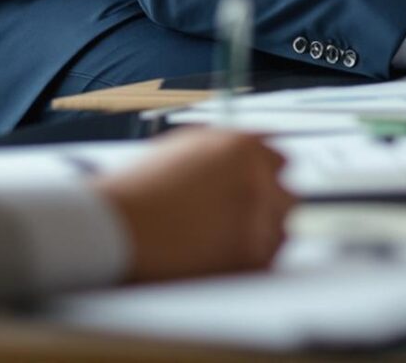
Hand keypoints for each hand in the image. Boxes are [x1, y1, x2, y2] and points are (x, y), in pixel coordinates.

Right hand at [96, 131, 292, 282]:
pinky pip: (269, 258)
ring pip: (281, 229)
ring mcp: (258, 215)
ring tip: (223, 241)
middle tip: (244, 222)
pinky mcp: (252, 254)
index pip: (279, 161)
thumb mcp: (184, 148)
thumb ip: (223, 150)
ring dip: (261, 234)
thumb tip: (247, 157)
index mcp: (243, 146)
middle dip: (269, 207)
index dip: (266, 178)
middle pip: (287, 196)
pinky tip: (221, 256)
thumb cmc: (141, 188)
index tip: (259, 192)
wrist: (118, 226)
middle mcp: (257, 176)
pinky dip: (251, 260)